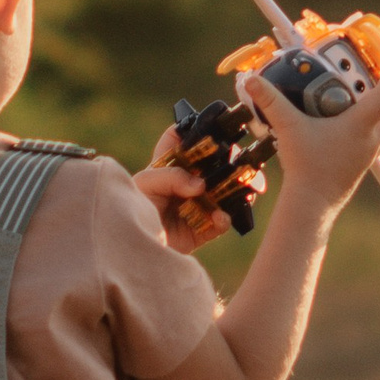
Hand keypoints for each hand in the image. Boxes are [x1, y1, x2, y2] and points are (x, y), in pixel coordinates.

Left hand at [133, 129, 265, 255]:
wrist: (131, 252)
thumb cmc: (131, 210)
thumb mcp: (145, 184)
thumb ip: (171, 177)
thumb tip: (201, 185)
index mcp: (166, 166)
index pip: (180, 140)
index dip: (194, 129)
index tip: (213, 127)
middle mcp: (184, 183)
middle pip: (214, 164)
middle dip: (231, 160)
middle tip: (241, 160)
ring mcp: (196, 206)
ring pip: (226, 192)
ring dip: (239, 188)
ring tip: (249, 187)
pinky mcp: (201, 229)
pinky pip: (220, 222)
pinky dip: (224, 218)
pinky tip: (221, 217)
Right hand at [242, 63, 379, 221]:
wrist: (313, 203)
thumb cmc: (305, 168)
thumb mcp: (288, 128)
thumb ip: (269, 101)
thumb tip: (251, 79)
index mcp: (360, 125)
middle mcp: (370, 139)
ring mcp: (369, 154)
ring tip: (375, 96)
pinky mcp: (363, 164)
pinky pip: (379, 141)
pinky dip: (377, 127)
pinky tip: (359, 125)